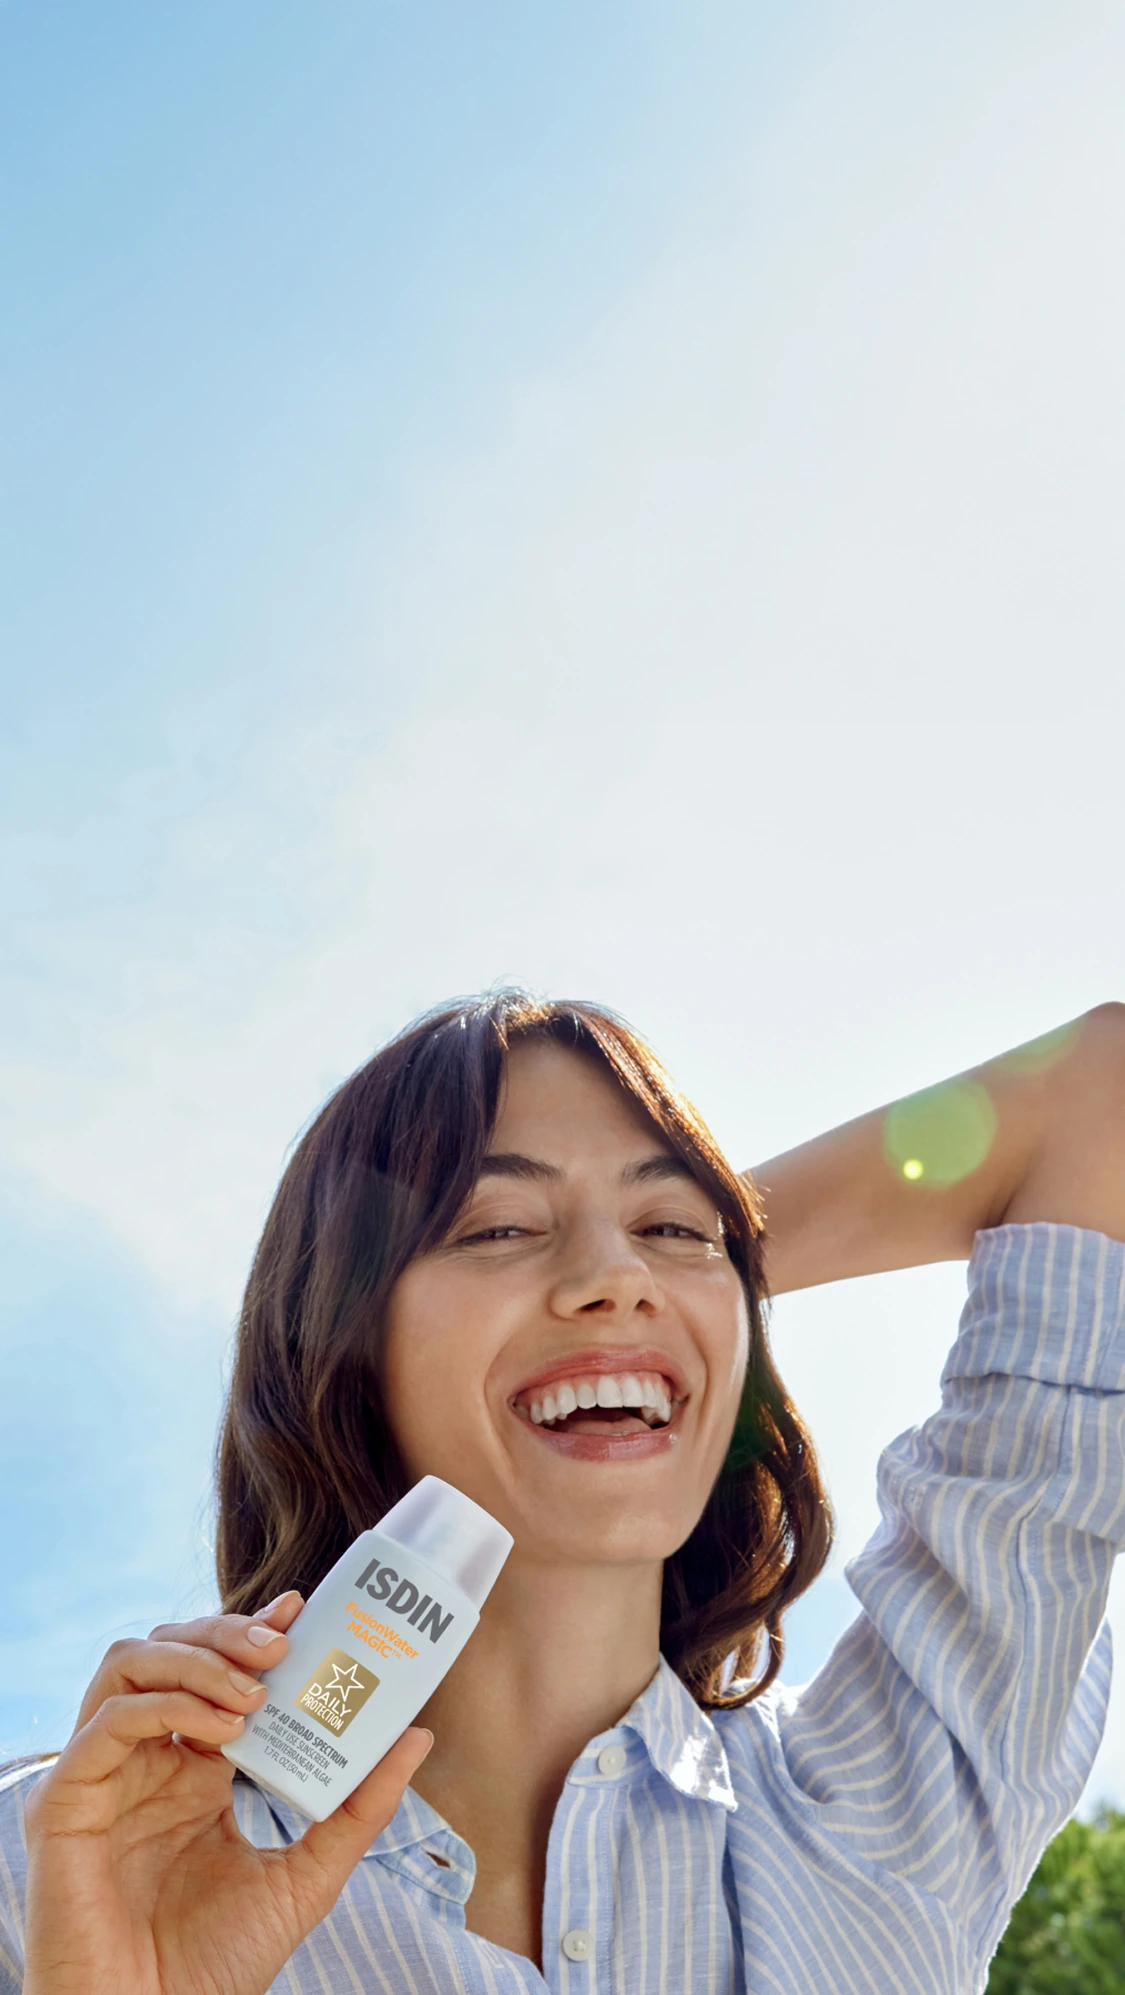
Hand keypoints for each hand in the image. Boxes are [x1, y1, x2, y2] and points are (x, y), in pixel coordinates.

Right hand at [22, 1593, 432, 1994]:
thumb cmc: (215, 1969)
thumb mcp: (306, 1878)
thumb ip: (359, 1810)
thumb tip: (417, 1737)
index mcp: (190, 1770)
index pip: (211, 1671)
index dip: (248, 1630)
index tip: (301, 1609)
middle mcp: (143, 1762)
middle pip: (167, 1650)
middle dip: (225, 1633)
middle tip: (282, 1644)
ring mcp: (101, 1777)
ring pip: (128, 1666)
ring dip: (195, 1658)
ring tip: (253, 1688)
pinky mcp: (66, 1804)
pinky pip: (106, 1723)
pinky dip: (165, 1707)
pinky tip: (218, 1728)